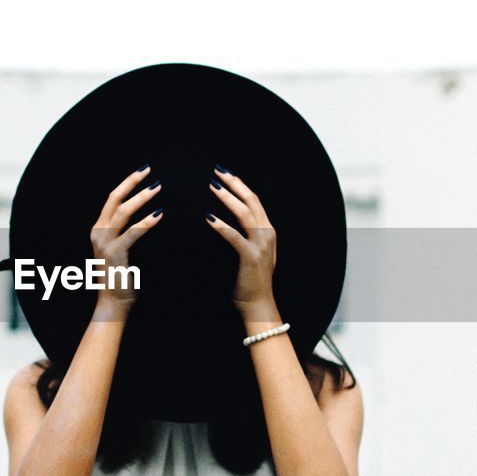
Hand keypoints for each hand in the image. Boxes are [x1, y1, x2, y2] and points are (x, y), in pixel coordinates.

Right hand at [90, 164, 162, 316]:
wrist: (111, 303)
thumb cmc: (120, 278)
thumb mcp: (119, 251)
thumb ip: (125, 234)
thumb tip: (146, 216)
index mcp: (98, 229)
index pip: (112, 199)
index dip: (127, 183)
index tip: (142, 172)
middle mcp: (98, 232)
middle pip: (114, 198)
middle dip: (132, 182)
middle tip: (148, 170)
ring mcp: (104, 242)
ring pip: (123, 211)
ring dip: (141, 197)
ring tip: (157, 188)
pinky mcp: (115, 253)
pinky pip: (132, 233)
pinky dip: (146, 221)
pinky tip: (159, 214)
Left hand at [205, 165, 278, 318]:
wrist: (259, 304)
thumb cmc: (250, 281)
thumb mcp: (252, 253)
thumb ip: (245, 236)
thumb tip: (223, 220)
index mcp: (268, 231)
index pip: (254, 200)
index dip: (239, 185)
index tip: (225, 173)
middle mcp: (267, 233)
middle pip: (251, 200)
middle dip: (234, 183)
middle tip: (217, 170)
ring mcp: (261, 245)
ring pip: (245, 213)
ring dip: (227, 197)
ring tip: (212, 185)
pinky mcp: (251, 256)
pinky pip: (234, 236)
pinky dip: (221, 225)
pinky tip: (208, 217)